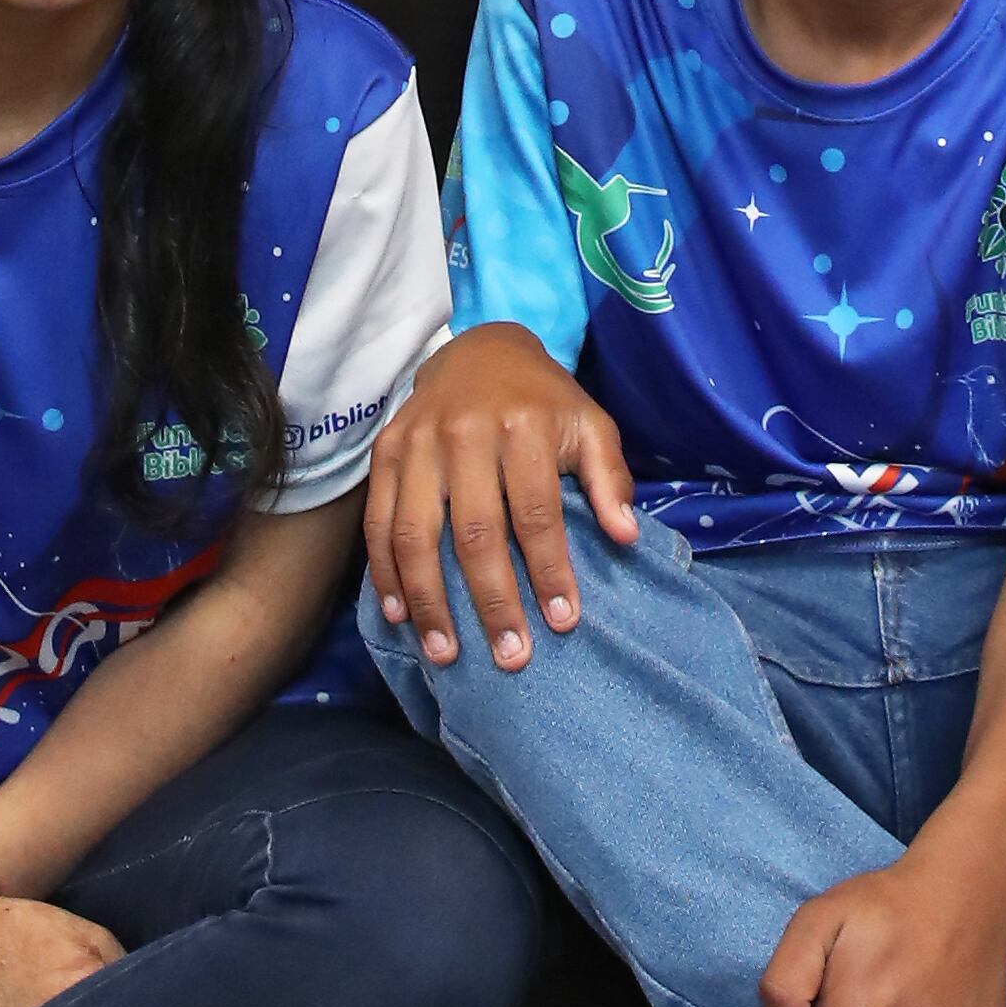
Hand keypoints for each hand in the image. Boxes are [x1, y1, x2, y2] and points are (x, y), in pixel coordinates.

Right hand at [365, 322, 640, 670]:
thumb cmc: (544, 401)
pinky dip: (385, 573)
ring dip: (429, 601)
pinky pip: (378, 521)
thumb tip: (627, 537)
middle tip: (510, 657)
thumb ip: (610, 478)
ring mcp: (418, 442)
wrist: (481, 349)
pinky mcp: (385, 452)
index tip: (562, 621)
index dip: (549, 570)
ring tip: (447, 654)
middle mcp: (465, 431)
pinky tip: (400, 615)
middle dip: (493, 601)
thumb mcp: (589, 424)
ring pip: (416, 533)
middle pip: (475, 531)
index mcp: (523, 424)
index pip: (537, 511)